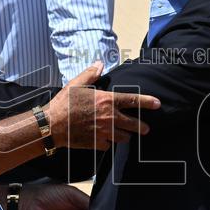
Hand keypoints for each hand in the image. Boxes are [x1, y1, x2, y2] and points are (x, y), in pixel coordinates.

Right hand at [44, 62, 160, 150]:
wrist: (52, 125)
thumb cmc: (63, 103)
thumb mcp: (75, 84)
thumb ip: (90, 75)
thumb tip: (100, 64)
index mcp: (106, 101)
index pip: (132, 101)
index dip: (147, 102)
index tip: (158, 104)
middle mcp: (109, 118)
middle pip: (134, 125)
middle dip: (142, 127)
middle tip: (146, 128)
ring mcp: (104, 132)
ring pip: (124, 137)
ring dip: (126, 136)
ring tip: (126, 135)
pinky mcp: (97, 144)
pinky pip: (109, 145)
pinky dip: (109, 143)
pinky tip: (107, 140)